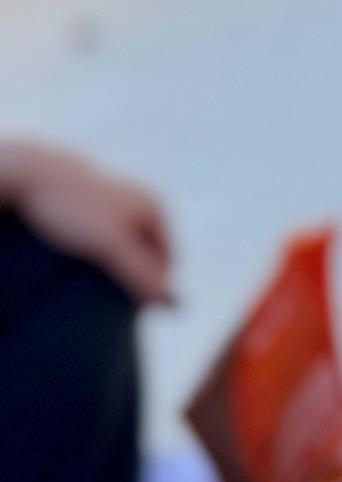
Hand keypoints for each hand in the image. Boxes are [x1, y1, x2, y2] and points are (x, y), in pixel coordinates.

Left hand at [0, 141, 175, 304]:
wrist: (29, 170)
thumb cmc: (70, 206)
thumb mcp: (108, 244)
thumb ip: (140, 273)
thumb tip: (173, 302)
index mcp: (154, 206)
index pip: (168, 259)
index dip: (153, 286)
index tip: (129, 311)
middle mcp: (140, 200)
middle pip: (147, 252)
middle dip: (135, 276)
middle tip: (110, 301)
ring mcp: (117, 200)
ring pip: (125, 245)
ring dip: (116, 266)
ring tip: (92, 285)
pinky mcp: (93, 202)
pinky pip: (105, 236)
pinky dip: (98, 253)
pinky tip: (76, 264)